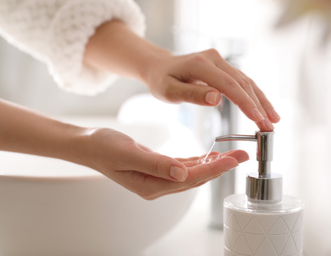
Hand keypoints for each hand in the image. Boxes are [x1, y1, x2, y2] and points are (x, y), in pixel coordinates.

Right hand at [78, 128, 248, 199]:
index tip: (233, 160)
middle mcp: (157, 185)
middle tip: (241, 155)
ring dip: (211, 164)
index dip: (213, 169)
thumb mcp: (128, 154)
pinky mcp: (157, 169)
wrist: (89, 145)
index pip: (190, 179)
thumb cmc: (104, 148)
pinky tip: (208, 156)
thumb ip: (156, 165)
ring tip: (231, 154)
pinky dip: (197, 162)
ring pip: (191, 173)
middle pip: (195, 178)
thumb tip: (182, 174)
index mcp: (151, 185)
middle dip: (219, 167)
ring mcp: (157, 178)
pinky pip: (182, 167)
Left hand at [143, 49, 279, 131]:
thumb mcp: (169, 91)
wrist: (160, 67)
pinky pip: (242, 81)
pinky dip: (254, 96)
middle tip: (269, 128)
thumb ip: (192, 94)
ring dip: (261, 101)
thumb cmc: (162, 80)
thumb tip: (217, 98)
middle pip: (242, 83)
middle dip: (258, 106)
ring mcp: (220, 61)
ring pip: (246, 82)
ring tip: (273, 120)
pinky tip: (264, 108)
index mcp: (201, 64)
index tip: (258, 119)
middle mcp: (214, 59)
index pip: (228, 85)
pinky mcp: (223, 67)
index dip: (245, 103)